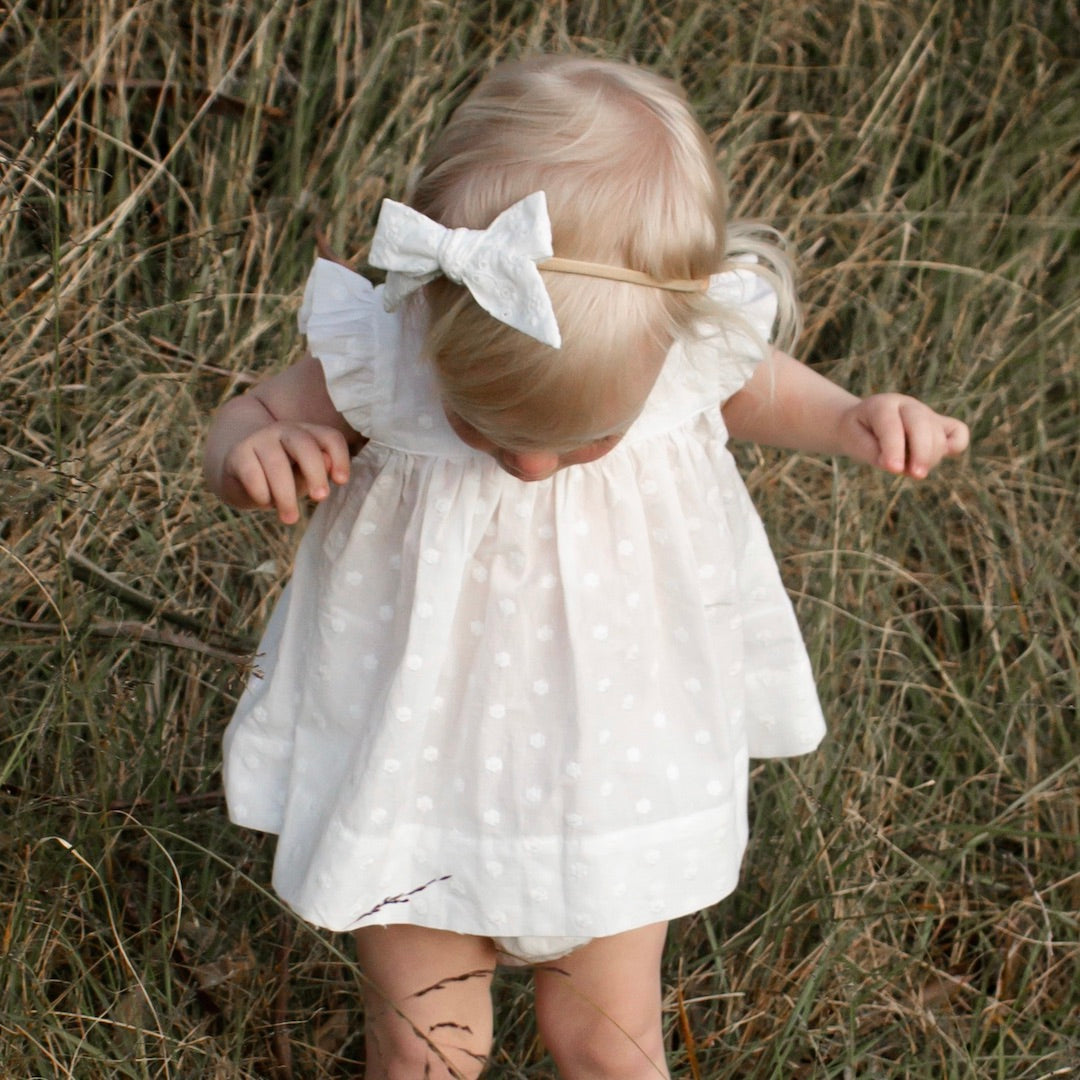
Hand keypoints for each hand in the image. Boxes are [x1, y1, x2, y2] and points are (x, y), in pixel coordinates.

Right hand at [222, 421, 351, 522]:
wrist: (238, 474)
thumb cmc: (281, 478)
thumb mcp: (303, 478)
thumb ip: (316, 472)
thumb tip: (328, 464)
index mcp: (307, 434)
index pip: (329, 438)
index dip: (340, 458)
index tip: (341, 482)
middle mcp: (284, 431)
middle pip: (304, 445)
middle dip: (315, 473)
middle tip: (320, 498)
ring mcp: (259, 439)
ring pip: (277, 464)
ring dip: (286, 495)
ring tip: (291, 519)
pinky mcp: (238, 454)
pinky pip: (252, 475)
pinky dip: (262, 494)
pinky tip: (265, 502)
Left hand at [838, 394, 969, 478]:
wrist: (863, 422)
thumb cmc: (857, 433)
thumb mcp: (853, 441)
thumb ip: (872, 452)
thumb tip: (897, 466)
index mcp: (882, 405)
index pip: (892, 425)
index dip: (894, 448)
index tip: (893, 469)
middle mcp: (907, 405)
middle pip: (922, 424)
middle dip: (921, 452)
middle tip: (915, 475)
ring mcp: (926, 413)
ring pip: (939, 433)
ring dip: (930, 457)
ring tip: (912, 470)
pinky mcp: (939, 425)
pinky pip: (959, 432)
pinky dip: (956, 446)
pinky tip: (937, 459)